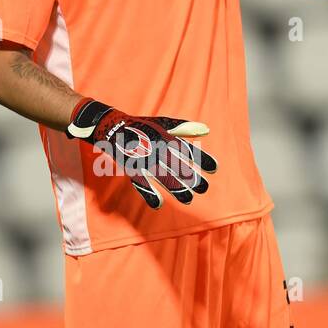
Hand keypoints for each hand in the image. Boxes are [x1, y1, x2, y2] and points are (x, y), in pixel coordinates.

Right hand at [65, 98, 217, 209]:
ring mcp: (143, 159)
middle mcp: (156, 148)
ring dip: (176, 188)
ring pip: (162, 176)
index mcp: (165, 137)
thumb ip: (185, 128)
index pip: (187, 149)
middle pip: (177, 166)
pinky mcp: (131, 168)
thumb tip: (206, 130)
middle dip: (191, 178)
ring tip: (189, 199)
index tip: (214, 169)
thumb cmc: (143, 126)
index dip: (202, 159)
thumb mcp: (164, 123)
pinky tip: (159, 205)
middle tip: (203, 188)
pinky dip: (149, 194)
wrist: (112, 126)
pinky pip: (141, 183)